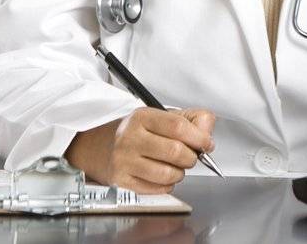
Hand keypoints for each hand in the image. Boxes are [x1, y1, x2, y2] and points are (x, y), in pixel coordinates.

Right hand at [64, 107, 216, 193]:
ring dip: (180, 173)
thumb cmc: (137, 133)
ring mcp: (124, 160)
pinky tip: (162, 175)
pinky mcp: (121, 180)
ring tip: (176, 166)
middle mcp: (130, 138)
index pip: (178, 126)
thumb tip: (207, 131)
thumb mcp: (162, 116)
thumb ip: (191, 118)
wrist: (100, 147)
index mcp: (142, 117)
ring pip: (168, 174)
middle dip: (191, 157)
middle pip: (175, 152)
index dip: (199, 137)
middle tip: (190, 156)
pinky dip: (167, 185)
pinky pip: (157, 189)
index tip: (206, 143)